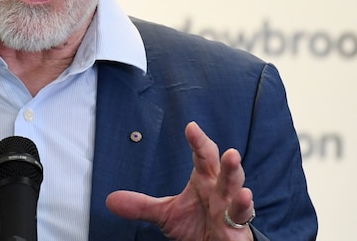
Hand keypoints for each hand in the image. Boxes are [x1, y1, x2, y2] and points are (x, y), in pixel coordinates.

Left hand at [106, 121, 254, 240]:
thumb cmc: (197, 223)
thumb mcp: (166, 213)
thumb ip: (142, 205)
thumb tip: (112, 200)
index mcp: (205, 180)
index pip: (203, 156)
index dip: (198, 142)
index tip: (191, 127)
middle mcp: (220, 191)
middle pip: (225, 171)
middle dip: (228, 162)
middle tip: (229, 151)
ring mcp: (231, 209)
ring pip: (236, 191)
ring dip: (236, 179)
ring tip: (236, 166)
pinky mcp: (237, 228)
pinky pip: (241, 218)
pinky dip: (242, 208)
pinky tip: (243, 198)